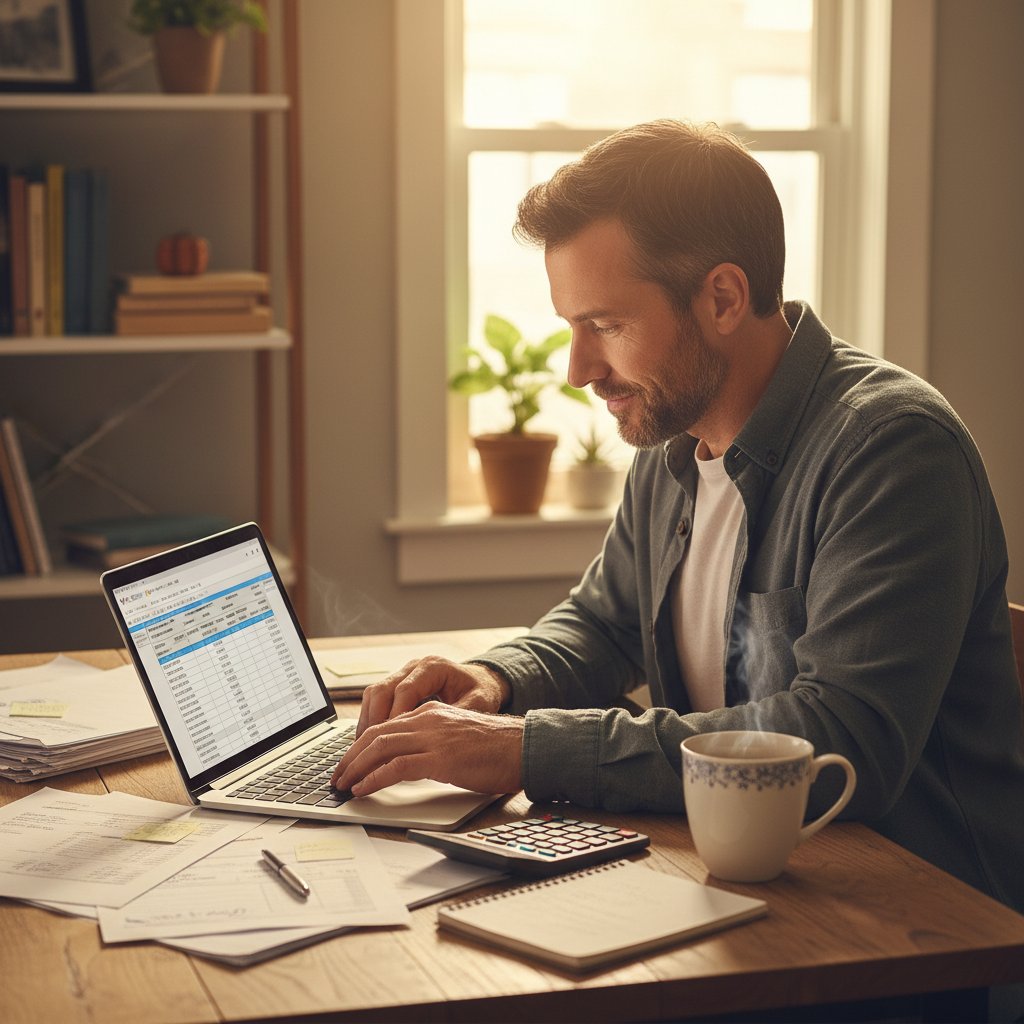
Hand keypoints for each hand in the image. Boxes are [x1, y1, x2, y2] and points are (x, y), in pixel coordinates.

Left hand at [330, 702, 523, 796]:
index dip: (361, 745)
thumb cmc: (497, 748)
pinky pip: (396, 767)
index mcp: (431, 712)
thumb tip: (409, 764)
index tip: (349, 762)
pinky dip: (374, 779)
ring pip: (380, 747)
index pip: (385, 726)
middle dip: (350, 756)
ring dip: (356, 767)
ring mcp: (434, 737)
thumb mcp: (457, 738)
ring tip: (343, 784)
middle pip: (375, 734)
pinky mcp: (441, 758)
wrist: (524, 747)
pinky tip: (363, 789)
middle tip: (337, 776)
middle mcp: (428, 719)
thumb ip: (433, 743)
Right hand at [355, 657, 509, 737]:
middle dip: (373, 721)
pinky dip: (370, 720)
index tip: (390, 742)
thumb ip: (457, 716)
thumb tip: (438, 739)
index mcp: (433, 667)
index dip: (395, 716)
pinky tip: (369, 742)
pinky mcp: (397, 685)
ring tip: (363, 749)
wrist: (481, 682)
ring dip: (367, 721)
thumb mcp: (478, 703)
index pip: (405, 690)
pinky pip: (375, 700)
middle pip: (382, 690)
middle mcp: (414, 667)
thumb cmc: (481, 692)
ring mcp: (403, 674)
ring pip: (373, 694)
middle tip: (369, 750)